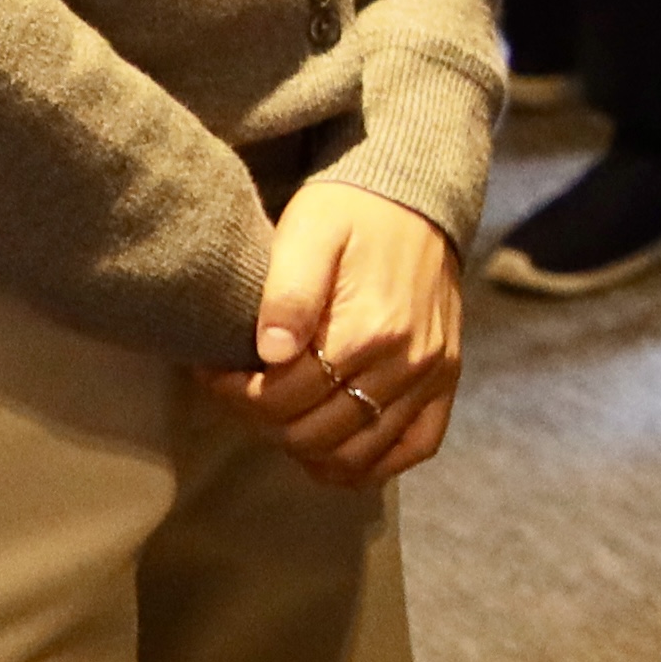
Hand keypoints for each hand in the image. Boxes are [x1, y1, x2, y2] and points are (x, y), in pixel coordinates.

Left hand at [199, 185, 460, 489]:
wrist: (415, 196)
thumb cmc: (349, 213)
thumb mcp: (307, 234)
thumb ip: (288, 294)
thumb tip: (270, 353)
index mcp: (368, 331)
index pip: (286, 398)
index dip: (237, 394)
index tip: (214, 372)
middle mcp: (407, 363)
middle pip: (316, 432)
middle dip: (264, 421)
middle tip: (242, 393)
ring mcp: (431, 375)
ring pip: (359, 452)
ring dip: (309, 449)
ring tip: (279, 419)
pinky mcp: (446, 379)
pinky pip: (416, 447)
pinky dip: (373, 464)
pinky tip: (334, 455)